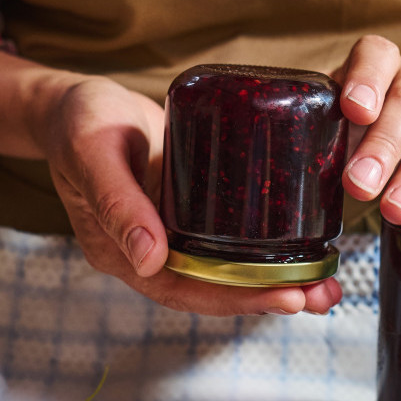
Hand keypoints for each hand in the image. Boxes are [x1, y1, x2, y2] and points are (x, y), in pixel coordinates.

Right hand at [42, 76, 342, 316]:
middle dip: (268, 296)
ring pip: (226, 270)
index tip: (285, 297)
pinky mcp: (189, 212)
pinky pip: (228, 240)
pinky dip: (264, 249)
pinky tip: (301, 247)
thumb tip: (150, 259)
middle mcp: (148, 252)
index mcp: (120, 251)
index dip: (235, 297)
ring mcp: (171, 234)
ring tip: (324, 282)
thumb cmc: (79, 122)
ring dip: (274, 280)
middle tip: (320, 294)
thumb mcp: (93, 152)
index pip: (183, 288)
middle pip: (213, 289)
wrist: (76, 104)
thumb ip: (118, 202)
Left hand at [335, 35, 400, 224]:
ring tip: (395, 211)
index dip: (365, 79)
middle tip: (359, 184)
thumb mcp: (349, 119)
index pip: (376, 56)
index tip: (354, 109)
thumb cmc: (376, 124)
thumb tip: (286, 173)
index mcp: (384, 67)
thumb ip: (325, 133)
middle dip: (382, 146)